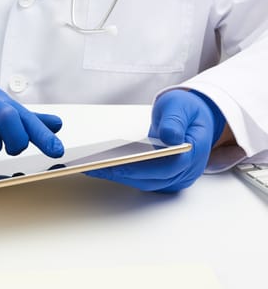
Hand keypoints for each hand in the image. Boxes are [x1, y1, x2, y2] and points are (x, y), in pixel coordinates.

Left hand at [84, 90, 225, 191]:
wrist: (191, 118)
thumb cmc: (186, 111)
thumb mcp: (180, 106)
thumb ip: (175, 121)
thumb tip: (170, 137)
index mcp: (195, 151)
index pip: (169, 166)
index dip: (143, 168)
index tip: (118, 164)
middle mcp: (187, 170)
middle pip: (153, 179)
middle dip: (123, 174)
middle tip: (95, 167)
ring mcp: (176, 177)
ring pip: (146, 183)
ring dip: (119, 177)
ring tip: (92, 168)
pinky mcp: (164, 178)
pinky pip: (143, 180)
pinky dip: (124, 175)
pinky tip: (103, 167)